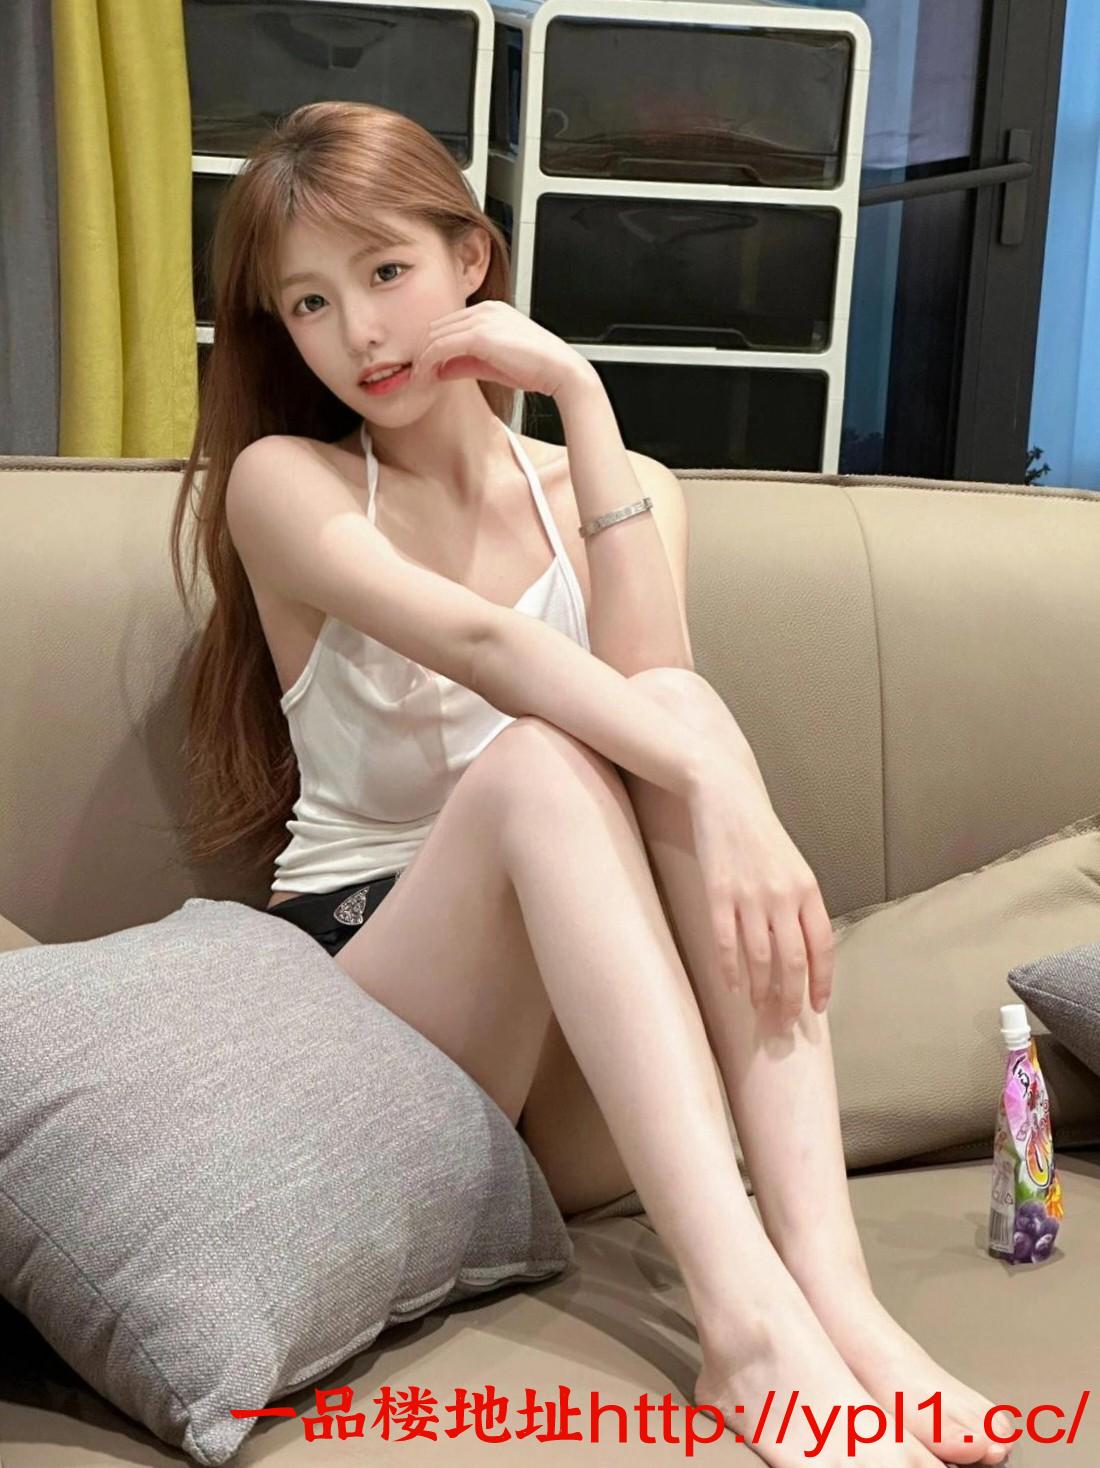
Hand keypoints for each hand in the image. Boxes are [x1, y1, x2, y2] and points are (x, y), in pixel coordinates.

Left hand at [407, 300, 590, 398]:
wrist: (561, 371)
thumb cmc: (536, 368)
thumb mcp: (494, 365)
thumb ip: (466, 363)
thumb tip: (440, 368)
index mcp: (491, 311)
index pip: (449, 324)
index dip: (432, 346)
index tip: (423, 367)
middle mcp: (484, 309)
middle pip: (437, 326)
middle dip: (421, 350)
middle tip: (413, 374)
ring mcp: (482, 319)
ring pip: (436, 334)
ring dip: (422, 357)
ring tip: (416, 378)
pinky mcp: (480, 334)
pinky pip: (442, 346)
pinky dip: (428, 361)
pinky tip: (425, 377)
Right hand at [684, 744, 834, 1021]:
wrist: (727, 796)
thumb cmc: (761, 834)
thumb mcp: (793, 865)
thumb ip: (800, 904)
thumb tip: (804, 951)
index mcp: (807, 889)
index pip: (821, 947)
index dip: (821, 982)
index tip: (817, 1008)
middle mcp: (782, 895)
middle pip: (792, 961)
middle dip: (790, 998)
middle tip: (785, 1025)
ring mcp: (749, 895)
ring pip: (760, 958)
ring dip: (761, 992)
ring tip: (759, 1012)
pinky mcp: (718, 893)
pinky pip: (725, 942)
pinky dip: (730, 970)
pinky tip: (733, 988)